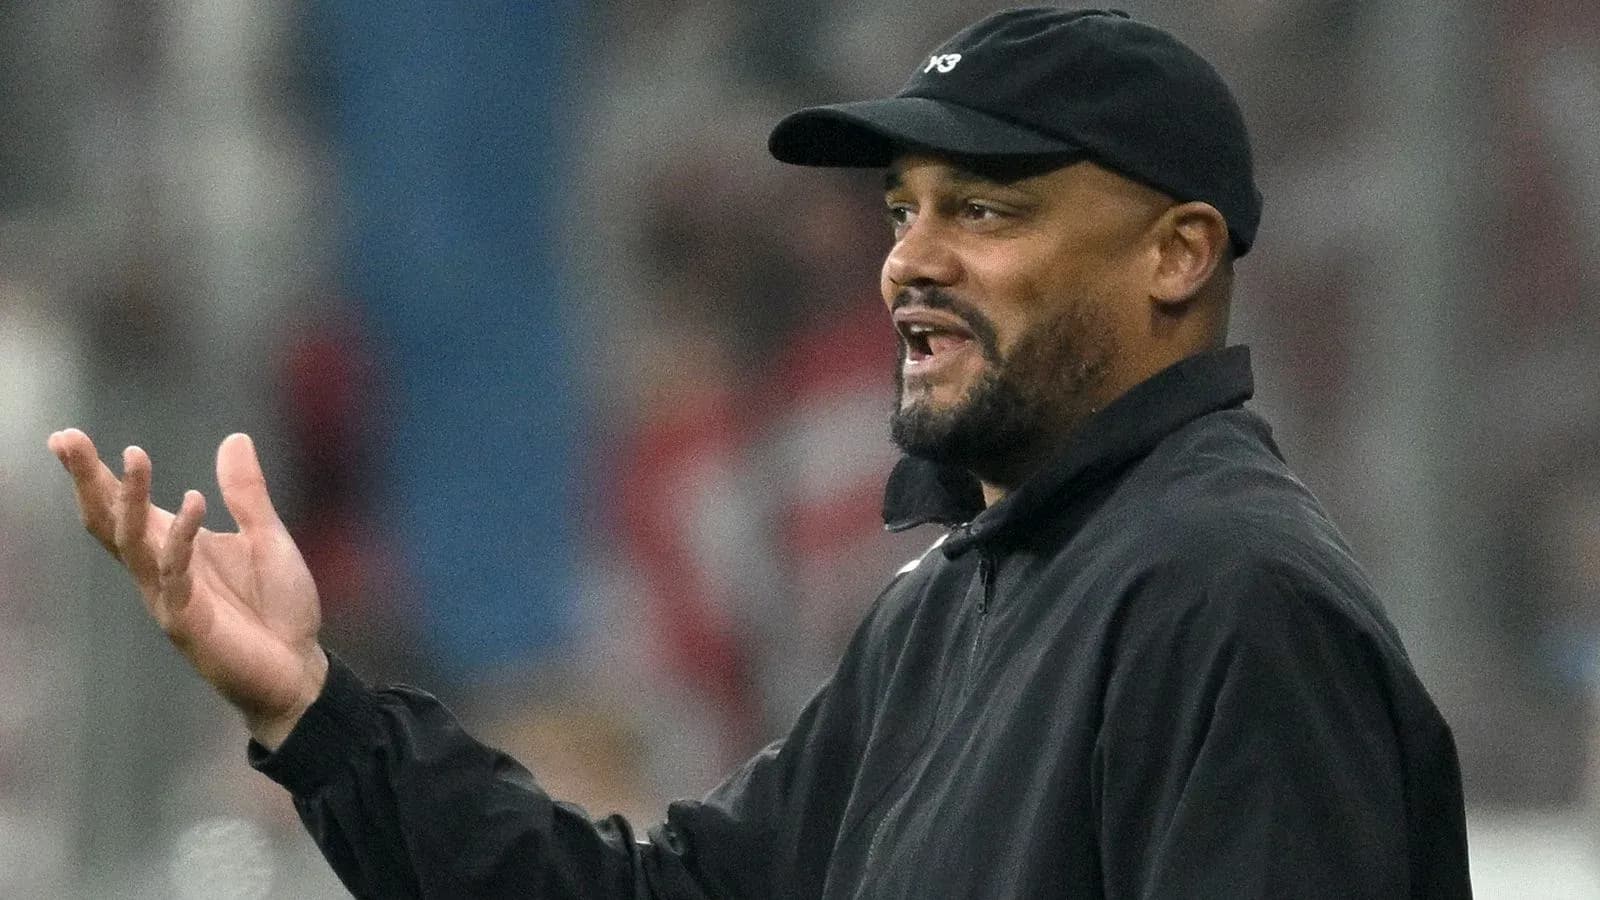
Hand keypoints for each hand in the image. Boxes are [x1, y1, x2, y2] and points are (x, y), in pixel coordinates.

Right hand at [47, 429, 327, 749]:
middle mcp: (161, 569)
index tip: (65, 436)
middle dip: (88, 480)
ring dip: (131, 499)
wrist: (300, 668)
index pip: (122, 506)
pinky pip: (175, 575)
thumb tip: (234, 437)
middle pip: (109, 520)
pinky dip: (182, 538)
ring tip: (135, 455)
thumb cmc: (278, 607)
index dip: (95, 474)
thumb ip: (247, 493)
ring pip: (133, 542)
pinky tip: (193, 501)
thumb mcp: (268, 537)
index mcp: (175, 546)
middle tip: (65, 438)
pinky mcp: (187, 623)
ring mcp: (168, 597)